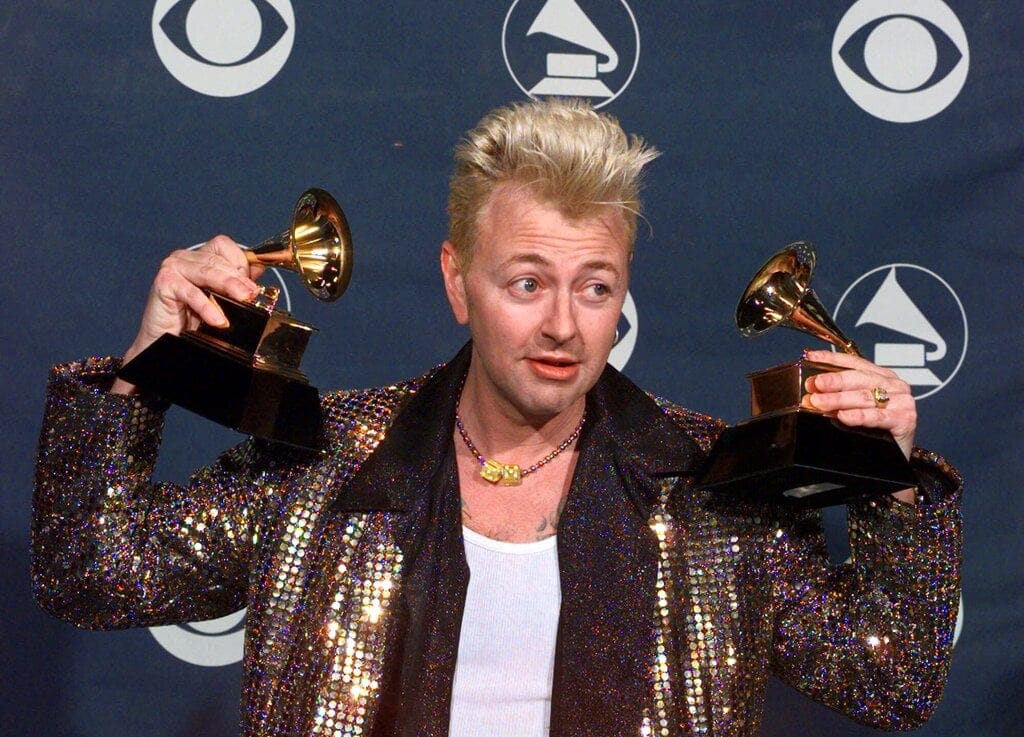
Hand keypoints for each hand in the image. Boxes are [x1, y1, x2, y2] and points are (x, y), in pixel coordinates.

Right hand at [111, 235, 263, 394]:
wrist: (168, 337)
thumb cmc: (193, 318)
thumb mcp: (222, 298)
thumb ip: (238, 282)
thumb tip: (259, 269)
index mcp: (200, 256)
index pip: (224, 246)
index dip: (240, 262)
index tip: (252, 282)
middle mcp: (185, 258)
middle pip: (217, 260)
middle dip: (238, 278)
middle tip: (252, 294)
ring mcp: (173, 267)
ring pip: (207, 272)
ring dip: (228, 286)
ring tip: (243, 300)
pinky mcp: (164, 282)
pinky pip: (191, 292)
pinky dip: (207, 306)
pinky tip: (218, 320)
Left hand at [801, 349, 916, 460]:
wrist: (895, 456)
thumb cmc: (874, 430)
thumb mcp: (852, 408)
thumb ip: (835, 398)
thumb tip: (809, 395)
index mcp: (880, 376)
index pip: (853, 363)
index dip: (831, 359)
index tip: (811, 357)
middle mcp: (893, 384)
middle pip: (859, 378)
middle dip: (834, 381)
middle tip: (814, 384)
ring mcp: (901, 401)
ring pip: (865, 397)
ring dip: (839, 399)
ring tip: (819, 402)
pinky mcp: (905, 419)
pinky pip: (877, 416)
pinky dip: (858, 416)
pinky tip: (844, 416)